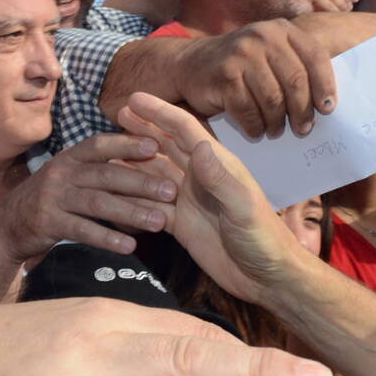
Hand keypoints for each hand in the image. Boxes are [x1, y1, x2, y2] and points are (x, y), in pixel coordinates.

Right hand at [0, 133, 173, 262]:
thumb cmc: (53, 199)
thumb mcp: (72, 177)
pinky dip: (107, 238)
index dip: (127, 144)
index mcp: (71, 158)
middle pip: (105, 175)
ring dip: (131, 212)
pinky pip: (82, 230)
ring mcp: (53, 197)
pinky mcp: (48, 223)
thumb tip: (148, 164)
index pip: (100, 145)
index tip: (156, 146)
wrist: (8, 225)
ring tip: (159, 222)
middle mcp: (61, 173)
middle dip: (141, 182)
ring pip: (98, 203)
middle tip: (171, 191)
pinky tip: (129, 246)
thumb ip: (102, 170)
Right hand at [118, 92, 299, 304]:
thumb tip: (200, 144)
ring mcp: (189, 200)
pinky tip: (116, 188)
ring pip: (155, 173)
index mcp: (218, 166)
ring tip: (110, 146)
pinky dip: (134, 194)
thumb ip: (219, 178)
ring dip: (134, 159)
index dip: (160, 113)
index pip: (185, 131)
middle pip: (167, 146)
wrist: (265, 278)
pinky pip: (151, 204)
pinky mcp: (181, 224)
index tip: (136, 98)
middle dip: (143, 127)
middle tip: (117, 111)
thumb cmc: (263, 239)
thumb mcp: (242, 207)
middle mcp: (201, 178)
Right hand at [170, 18, 336, 138]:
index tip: (328, 109)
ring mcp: (242, 55)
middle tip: (303, 129)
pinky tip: (256, 131)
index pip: (315, 56)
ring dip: (277, 123)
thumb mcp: (270, 54)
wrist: (190, 65)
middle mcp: (263, 37)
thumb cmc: (241, 66)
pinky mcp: (224, 76)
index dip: (325, 85)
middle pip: (296, 81)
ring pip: (273, 99)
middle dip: (303, 111)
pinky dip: (255, 126)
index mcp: (281, 30)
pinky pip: (249, 110)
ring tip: (276, 131)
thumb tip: (327, 103)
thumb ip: (296, 66)